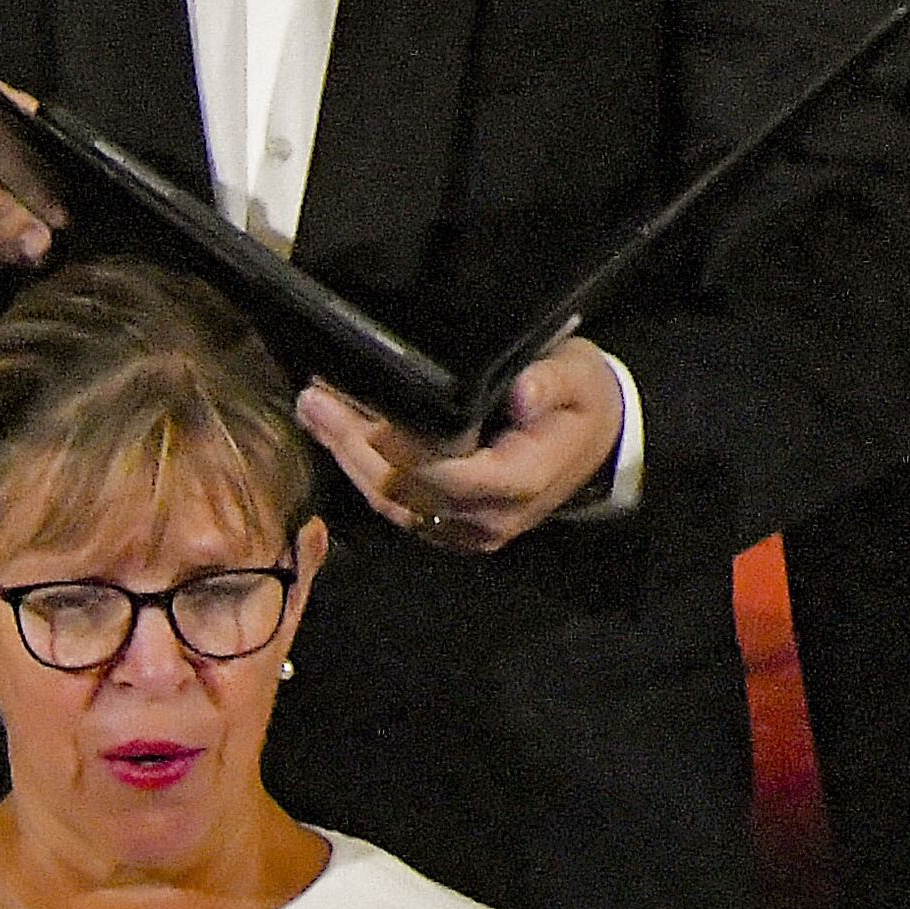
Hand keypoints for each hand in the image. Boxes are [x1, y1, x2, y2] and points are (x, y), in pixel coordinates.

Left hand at [299, 341, 628, 554]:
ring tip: (314, 410)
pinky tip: (338, 433)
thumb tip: (521, 390)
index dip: (396, 450)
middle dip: (353, 448)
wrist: (596, 443)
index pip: (446, 475)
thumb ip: (552, 383)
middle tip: (314, 401)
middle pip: (404, 493)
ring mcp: (465, 530)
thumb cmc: (583, 402)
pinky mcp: (448, 527)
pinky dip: (364, 470)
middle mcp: (487, 519)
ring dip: (348, 458)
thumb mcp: (581, 378)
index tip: (355, 413)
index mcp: (520, 482)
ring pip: (392, 503)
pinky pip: (398, 505)